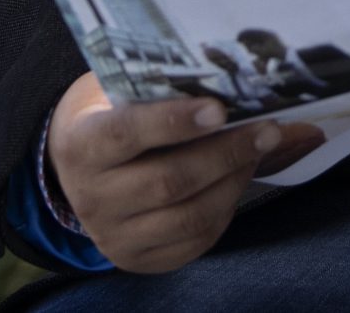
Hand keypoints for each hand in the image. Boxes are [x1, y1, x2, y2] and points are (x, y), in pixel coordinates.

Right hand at [45, 72, 325, 272]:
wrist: (86, 169)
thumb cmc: (119, 117)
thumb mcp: (129, 97)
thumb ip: (176, 92)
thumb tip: (253, 91)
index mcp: (81, 146)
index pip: (126, 133)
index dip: (174, 121)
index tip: (219, 108)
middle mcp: (92, 197)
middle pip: (168, 181)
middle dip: (226, 153)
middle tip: (267, 130)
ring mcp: (114, 235)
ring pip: (188, 216)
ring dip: (234, 181)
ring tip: (259, 152)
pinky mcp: (139, 258)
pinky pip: (195, 240)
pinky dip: (226, 208)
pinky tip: (238, 179)